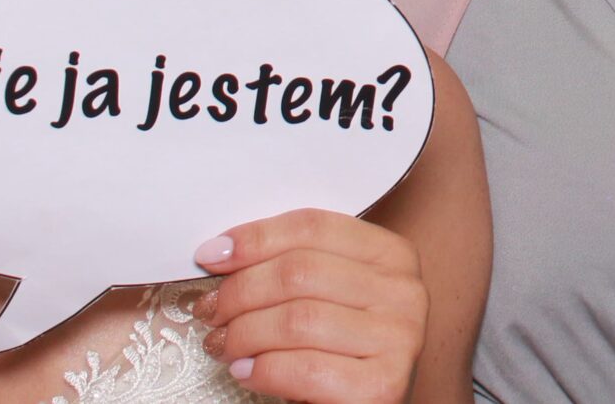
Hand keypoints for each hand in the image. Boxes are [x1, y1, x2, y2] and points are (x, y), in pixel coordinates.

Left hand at [193, 210, 426, 403]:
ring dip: (243, 334)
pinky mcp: (383, 387)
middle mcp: (404, 290)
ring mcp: (399, 339)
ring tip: (222, 345)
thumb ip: (291, 268)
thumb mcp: (326, 296)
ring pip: (297, 319)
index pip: (314, 227)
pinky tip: (246, 373)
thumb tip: (220, 251)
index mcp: (391, 254)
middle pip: (299, 272)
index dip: (256, 238)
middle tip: (210, 311)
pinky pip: (305, 368)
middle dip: (240, 291)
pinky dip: (263, 370)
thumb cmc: (340, 350)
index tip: (211, 256)